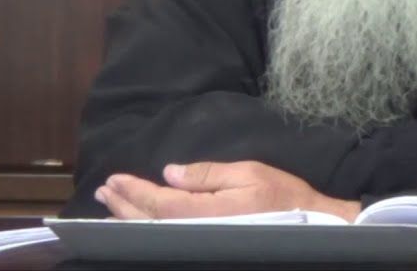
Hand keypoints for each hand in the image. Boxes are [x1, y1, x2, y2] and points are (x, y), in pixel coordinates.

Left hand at [95, 161, 360, 221]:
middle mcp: (197, 231)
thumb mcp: (249, 173)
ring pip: (155, 233)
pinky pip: (168, 239)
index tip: (114, 179)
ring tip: (111, 206)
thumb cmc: (284, 196)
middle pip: (150, 220)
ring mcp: (201, 241)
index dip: (134, 190)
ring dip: (130, 218)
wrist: (311, 225)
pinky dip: (148, 230)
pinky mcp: (208, 244)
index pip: (159, 200)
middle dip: (125, 205)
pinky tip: (139, 224)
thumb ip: (208, 175)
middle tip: (104, 190)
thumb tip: (170, 172)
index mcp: (206, 211)